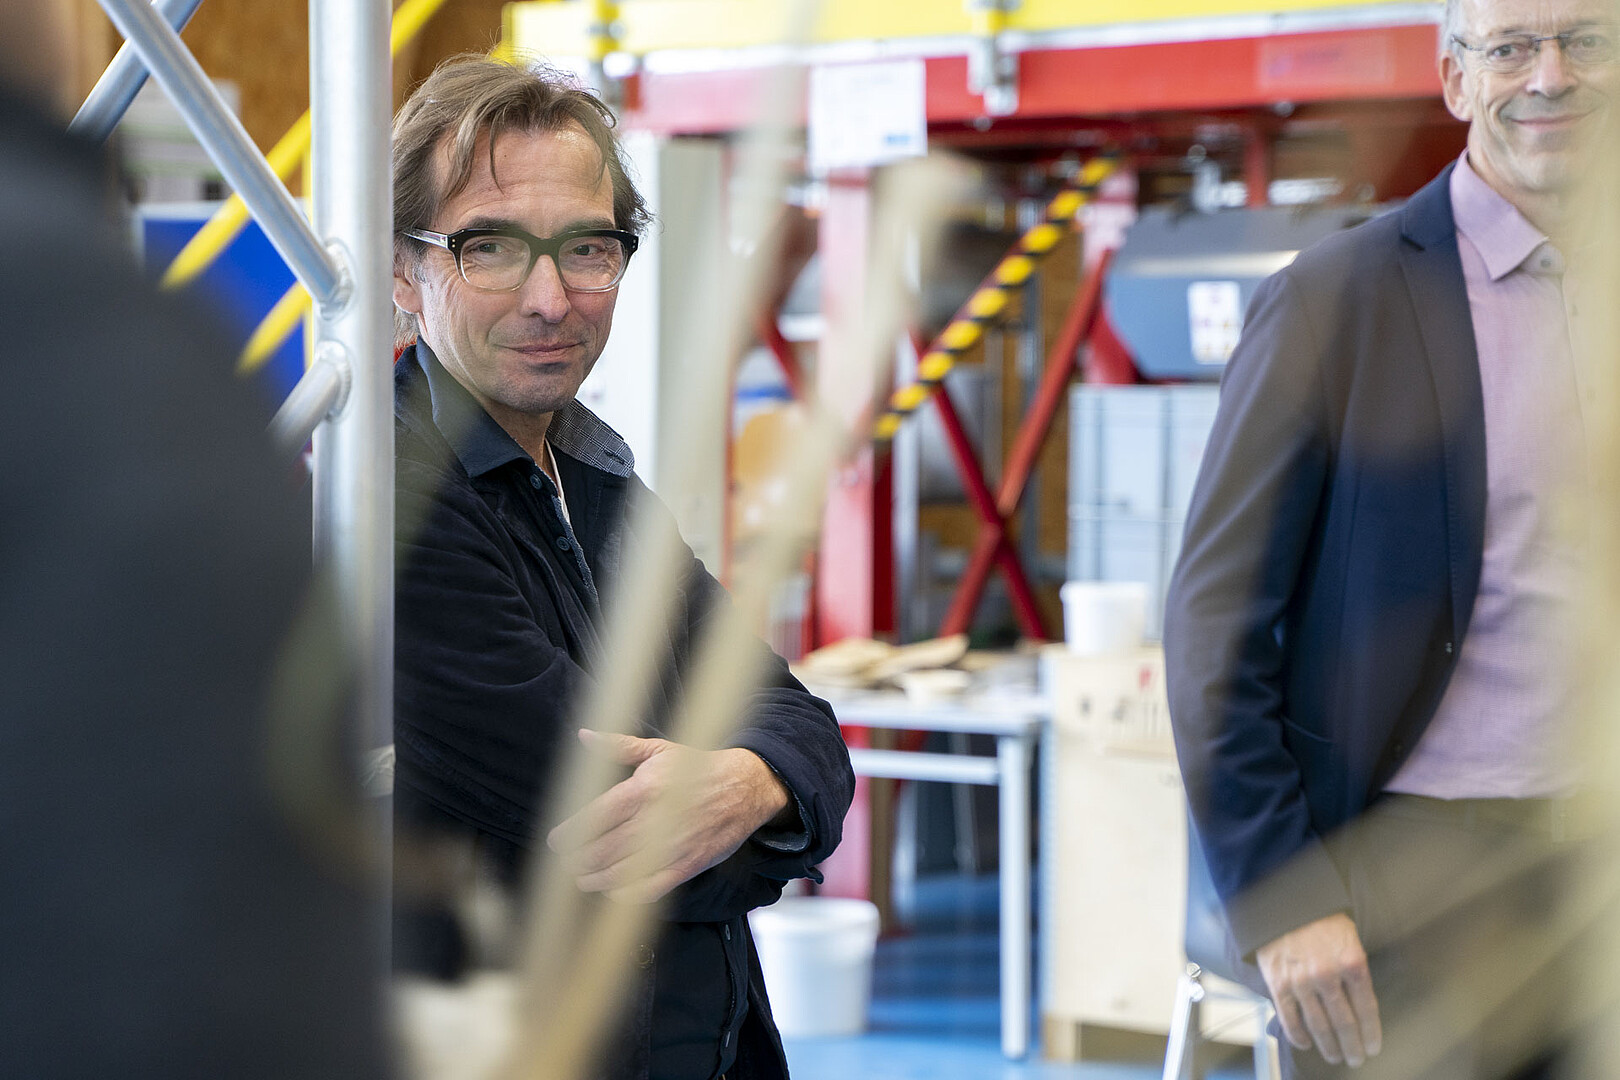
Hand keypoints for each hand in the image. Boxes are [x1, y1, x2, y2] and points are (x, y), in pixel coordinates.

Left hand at [545, 730, 790, 904]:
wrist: (746, 787)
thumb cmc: (699, 767)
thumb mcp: (660, 750)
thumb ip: (618, 746)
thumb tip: (585, 736)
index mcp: (644, 789)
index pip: (594, 818)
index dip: (569, 834)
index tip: (556, 840)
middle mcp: (655, 820)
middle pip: (601, 850)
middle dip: (577, 860)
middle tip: (567, 861)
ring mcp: (671, 847)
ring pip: (620, 874)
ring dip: (594, 880)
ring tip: (582, 878)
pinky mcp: (686, 866)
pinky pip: (648, 889)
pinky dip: (625, 894)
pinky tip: (613, 890)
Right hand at [1256, 912, 1382, 1067]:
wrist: (1284, 901)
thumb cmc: (1321, 917)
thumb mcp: (1349, 938)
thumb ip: (1355, 969)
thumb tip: (1361, 1004)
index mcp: (1353, 962)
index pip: (1367, 1010)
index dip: (1371, 1034)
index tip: (1373, 1049)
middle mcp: (1328, 975)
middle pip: (1345, 1024)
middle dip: (1352, 1046)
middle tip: (1356, 1059)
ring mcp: (1301, 981)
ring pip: (1319, 1026)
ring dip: (1328, 1046)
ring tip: (1334, 1057)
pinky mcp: (1278, 983)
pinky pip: (1289, 1018)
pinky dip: (1298, 1035)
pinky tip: (1305, 1044)